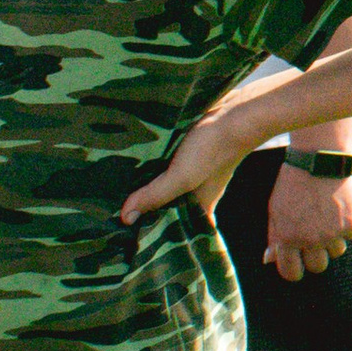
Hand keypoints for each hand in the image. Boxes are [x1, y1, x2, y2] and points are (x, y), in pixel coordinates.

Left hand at [120, 101, 260, 227]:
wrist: (235, 112)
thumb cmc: (214, 149)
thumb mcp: (181, 177)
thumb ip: (154, 196)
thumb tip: (125, 218)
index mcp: (201, 204)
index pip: (182, 228)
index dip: (164, 234)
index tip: (137, 239)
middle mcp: (197, 189)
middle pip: (169, 205)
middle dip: (148, 209)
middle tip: (116, 216)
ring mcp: (193, 169)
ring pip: (165, 184)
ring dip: (147, 185)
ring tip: (117, 189)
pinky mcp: (187, 151)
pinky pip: (165, 165)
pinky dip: (152, 166)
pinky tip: (132, 163)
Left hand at [265, 161, 351, 280]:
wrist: (318, 161)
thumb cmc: (292, 185)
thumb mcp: (275, 210)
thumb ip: (274, 236)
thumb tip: (269, 260)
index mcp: (287, 239)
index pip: (291, 273)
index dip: (294, 270)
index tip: (298, 264)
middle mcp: (310, 240)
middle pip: (318, 267)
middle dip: (316, 257)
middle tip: (316, 241)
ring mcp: (332, 233)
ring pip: (336, 252)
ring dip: (333, 240)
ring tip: (328, 219)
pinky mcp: (351, 224)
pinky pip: (350, 235)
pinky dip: (346, 225)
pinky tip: (338, 209)